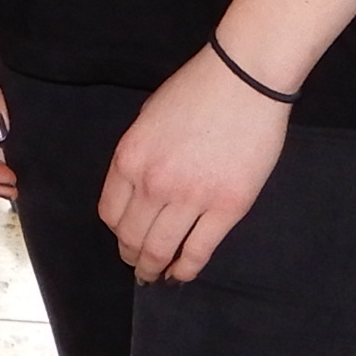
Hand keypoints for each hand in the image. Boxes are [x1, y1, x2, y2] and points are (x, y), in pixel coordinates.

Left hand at [100, 49, 292, 283]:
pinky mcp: (227, 208)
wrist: (244, 79)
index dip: (116, 231)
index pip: (110, 212)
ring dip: (154, 269)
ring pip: (161, 249)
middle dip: (132, 256)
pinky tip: (181, 274)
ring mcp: (191, 198)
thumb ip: (138, 158)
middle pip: (132, 236)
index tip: (124, 237)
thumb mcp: (148, 119)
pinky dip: (186, 269)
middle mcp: (153, 183)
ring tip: (156, 275)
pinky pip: (198, 250)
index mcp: (129, 158)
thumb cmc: (197, 90)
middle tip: (137, 265)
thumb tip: (137, 192)